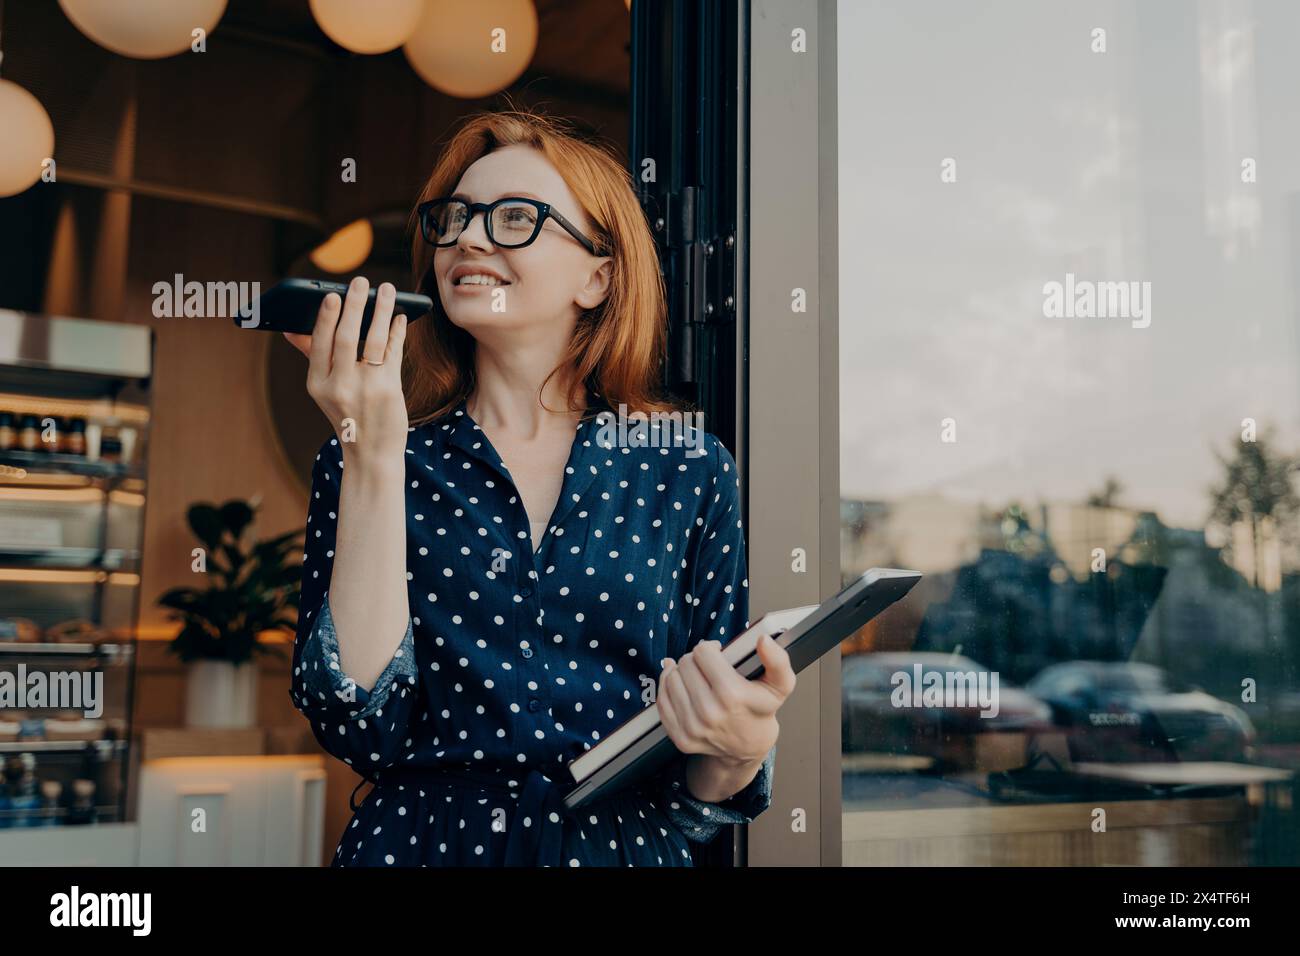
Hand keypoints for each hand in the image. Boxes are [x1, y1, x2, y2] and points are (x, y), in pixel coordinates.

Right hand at [283, 276, 408, 469]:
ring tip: (386, 290)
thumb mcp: (324, 390)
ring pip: (372, 340)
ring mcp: (365, 388)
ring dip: (381, 310)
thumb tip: (291, 328)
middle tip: (361, 282)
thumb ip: (313, 357)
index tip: (331, 295)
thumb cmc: (348, 414)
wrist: (371, 453)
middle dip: (354, 305)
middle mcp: (339, 386)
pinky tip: (399, 317)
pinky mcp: (389, 390)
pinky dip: (396, 331)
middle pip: (345, 336)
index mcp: (317, 384)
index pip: (319, 343)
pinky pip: (392, 352)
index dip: (325, 318)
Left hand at [656, 632, 795, 766]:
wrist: (749, 747)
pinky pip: (662, 700)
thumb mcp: (780, 685)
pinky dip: (668, 688)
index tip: (718, 653)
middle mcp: (709, 713)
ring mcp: (692, 727)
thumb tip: (763, 640)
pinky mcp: (680, 737)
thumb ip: (777, 660)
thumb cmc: (762, 710)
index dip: (710, 648)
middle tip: (707, 667)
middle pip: (685, 663)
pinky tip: (682, 686)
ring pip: (670, 679)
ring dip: (681, 673)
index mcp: (731, 695)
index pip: (702, 652)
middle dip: (695, 659)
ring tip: (696, 677)